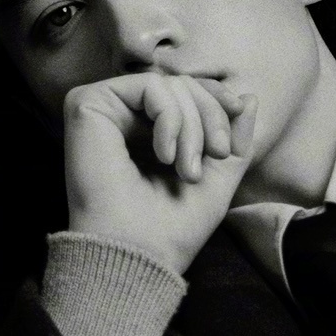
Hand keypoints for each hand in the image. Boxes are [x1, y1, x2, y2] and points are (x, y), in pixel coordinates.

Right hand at [61, 72, 257, 275]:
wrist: (139, 251)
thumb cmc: (174, 225)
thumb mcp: (220, 175)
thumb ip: (234, 137)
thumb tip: (249, 96)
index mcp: (148, 131)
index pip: (188, 92)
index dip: (217, 102)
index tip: (232, 129)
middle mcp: (123, 117)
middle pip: (182, 84)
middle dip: (210, 118)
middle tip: (214, 157)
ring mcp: (103, 109)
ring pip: (168, 84)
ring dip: (193, 126)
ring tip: (186, 169)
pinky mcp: (86, 104)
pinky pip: (148, 86)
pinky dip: (170, 117)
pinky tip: (164, 156)